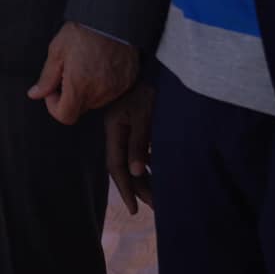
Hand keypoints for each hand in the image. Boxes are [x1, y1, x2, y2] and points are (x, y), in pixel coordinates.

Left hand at [28, 22, 136, 123]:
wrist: (113, 19)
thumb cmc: (84, 31)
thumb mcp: (57, 51)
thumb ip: (46, 78)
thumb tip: (35, 94)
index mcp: (79, 86)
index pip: (65, 116)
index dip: (54, 106)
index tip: (53, 91)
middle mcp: (99, 92)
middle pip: (79, 108)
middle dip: (70, 95)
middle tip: (68, 71)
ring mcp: (115, 89)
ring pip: (95, 101)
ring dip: (86, 90)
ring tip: (85, 65)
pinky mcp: (126, 84)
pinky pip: (110, 93)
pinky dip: (102, 85)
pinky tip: (99, 66)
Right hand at [104, 81, 155, 213]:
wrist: (155, 64)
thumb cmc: (149, 87)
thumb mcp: (144, 115)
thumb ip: (139, 144)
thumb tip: (134, 172)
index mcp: (115, 128)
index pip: (116, 166)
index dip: (125, 189)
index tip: (134, 209)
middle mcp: (119, 129)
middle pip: (125, 166)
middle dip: (139, 188)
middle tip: (156, 207)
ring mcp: (129, 125)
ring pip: (134, 158)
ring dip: (145, 177)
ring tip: (159, 195)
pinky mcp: (139, 121)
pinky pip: (142, 148)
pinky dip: (150, 162)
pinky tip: (159, 169)